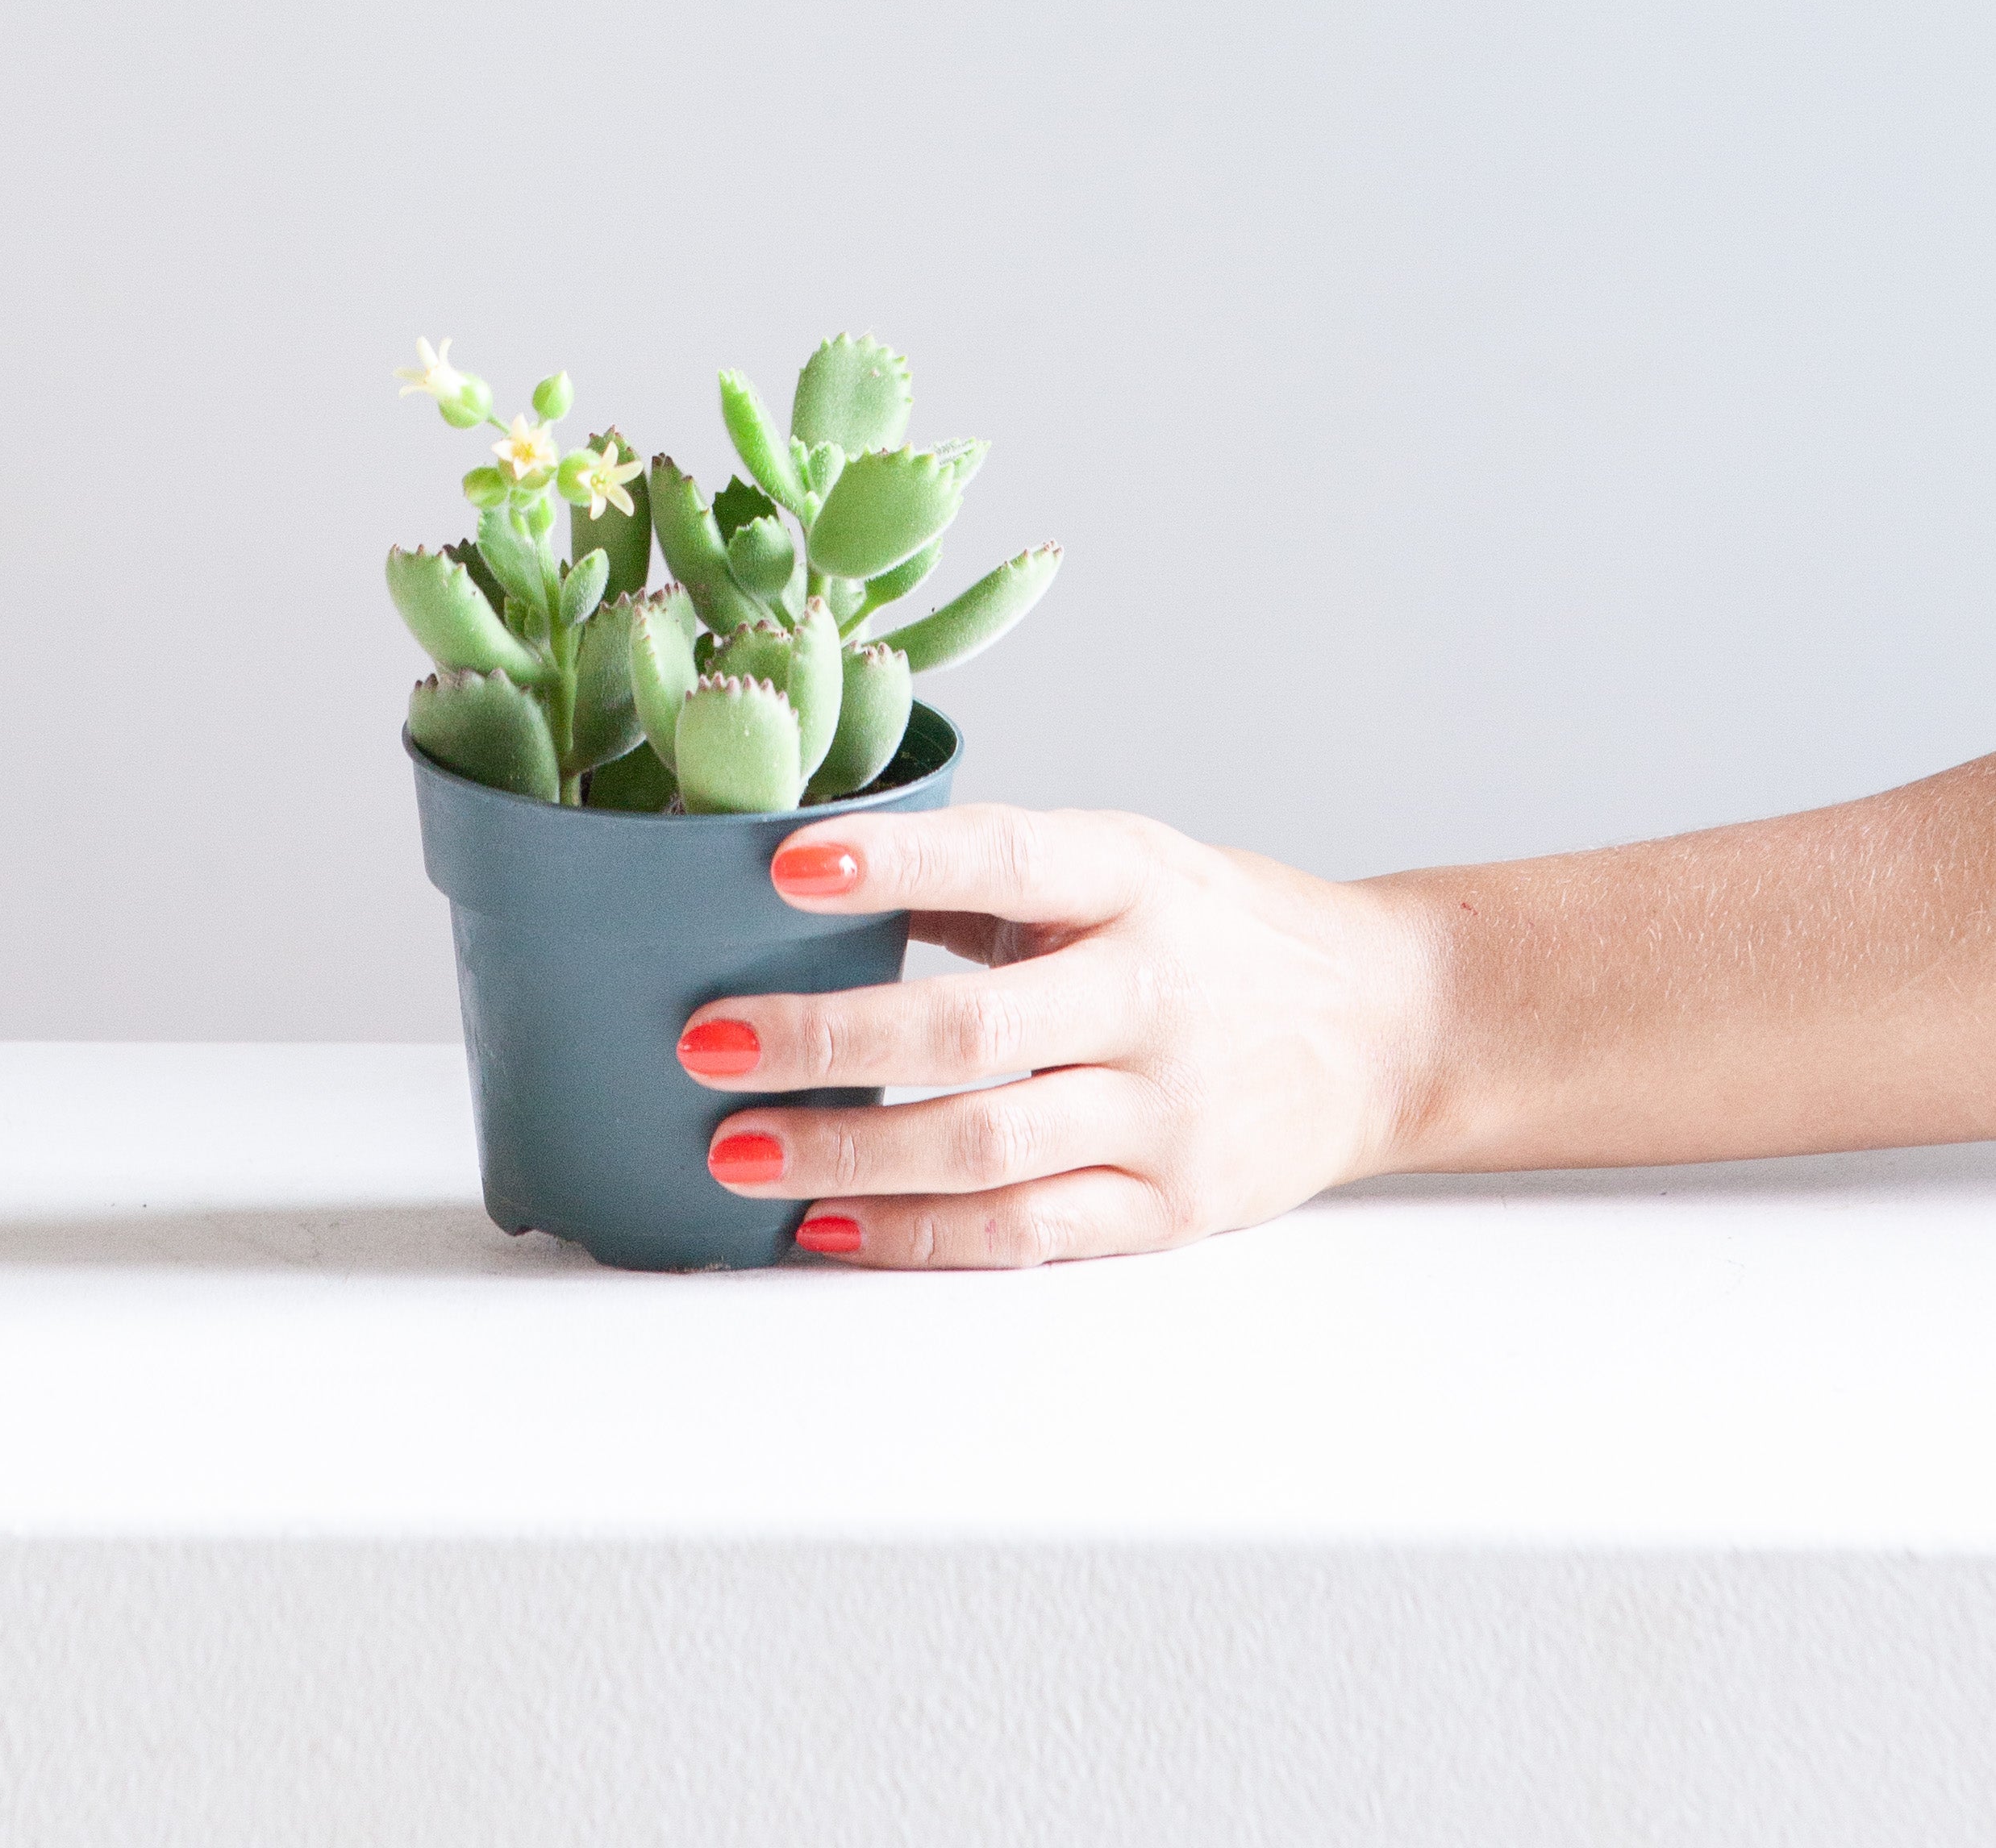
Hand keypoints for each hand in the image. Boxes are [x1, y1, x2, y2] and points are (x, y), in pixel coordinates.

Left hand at [675, 802, 1433, 1267]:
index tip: (784, 866)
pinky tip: (827, 1225)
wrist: (1386, 1026)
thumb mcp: (1124, 863)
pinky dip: (916, 1235)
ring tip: (735, 1149)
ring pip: (982, 1145)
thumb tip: (816, 873)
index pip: (1003, 857)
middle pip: (971, 1027)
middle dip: (825, 1039)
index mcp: (1132, 878)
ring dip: (845, 1152)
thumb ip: (991, 874)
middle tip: (706, 1043)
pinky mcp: (1170, 1208)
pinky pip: (1023, 1232)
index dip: (893, 863)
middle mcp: (1152, 992)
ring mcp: (1166, 1111)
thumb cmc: (1221, 932)